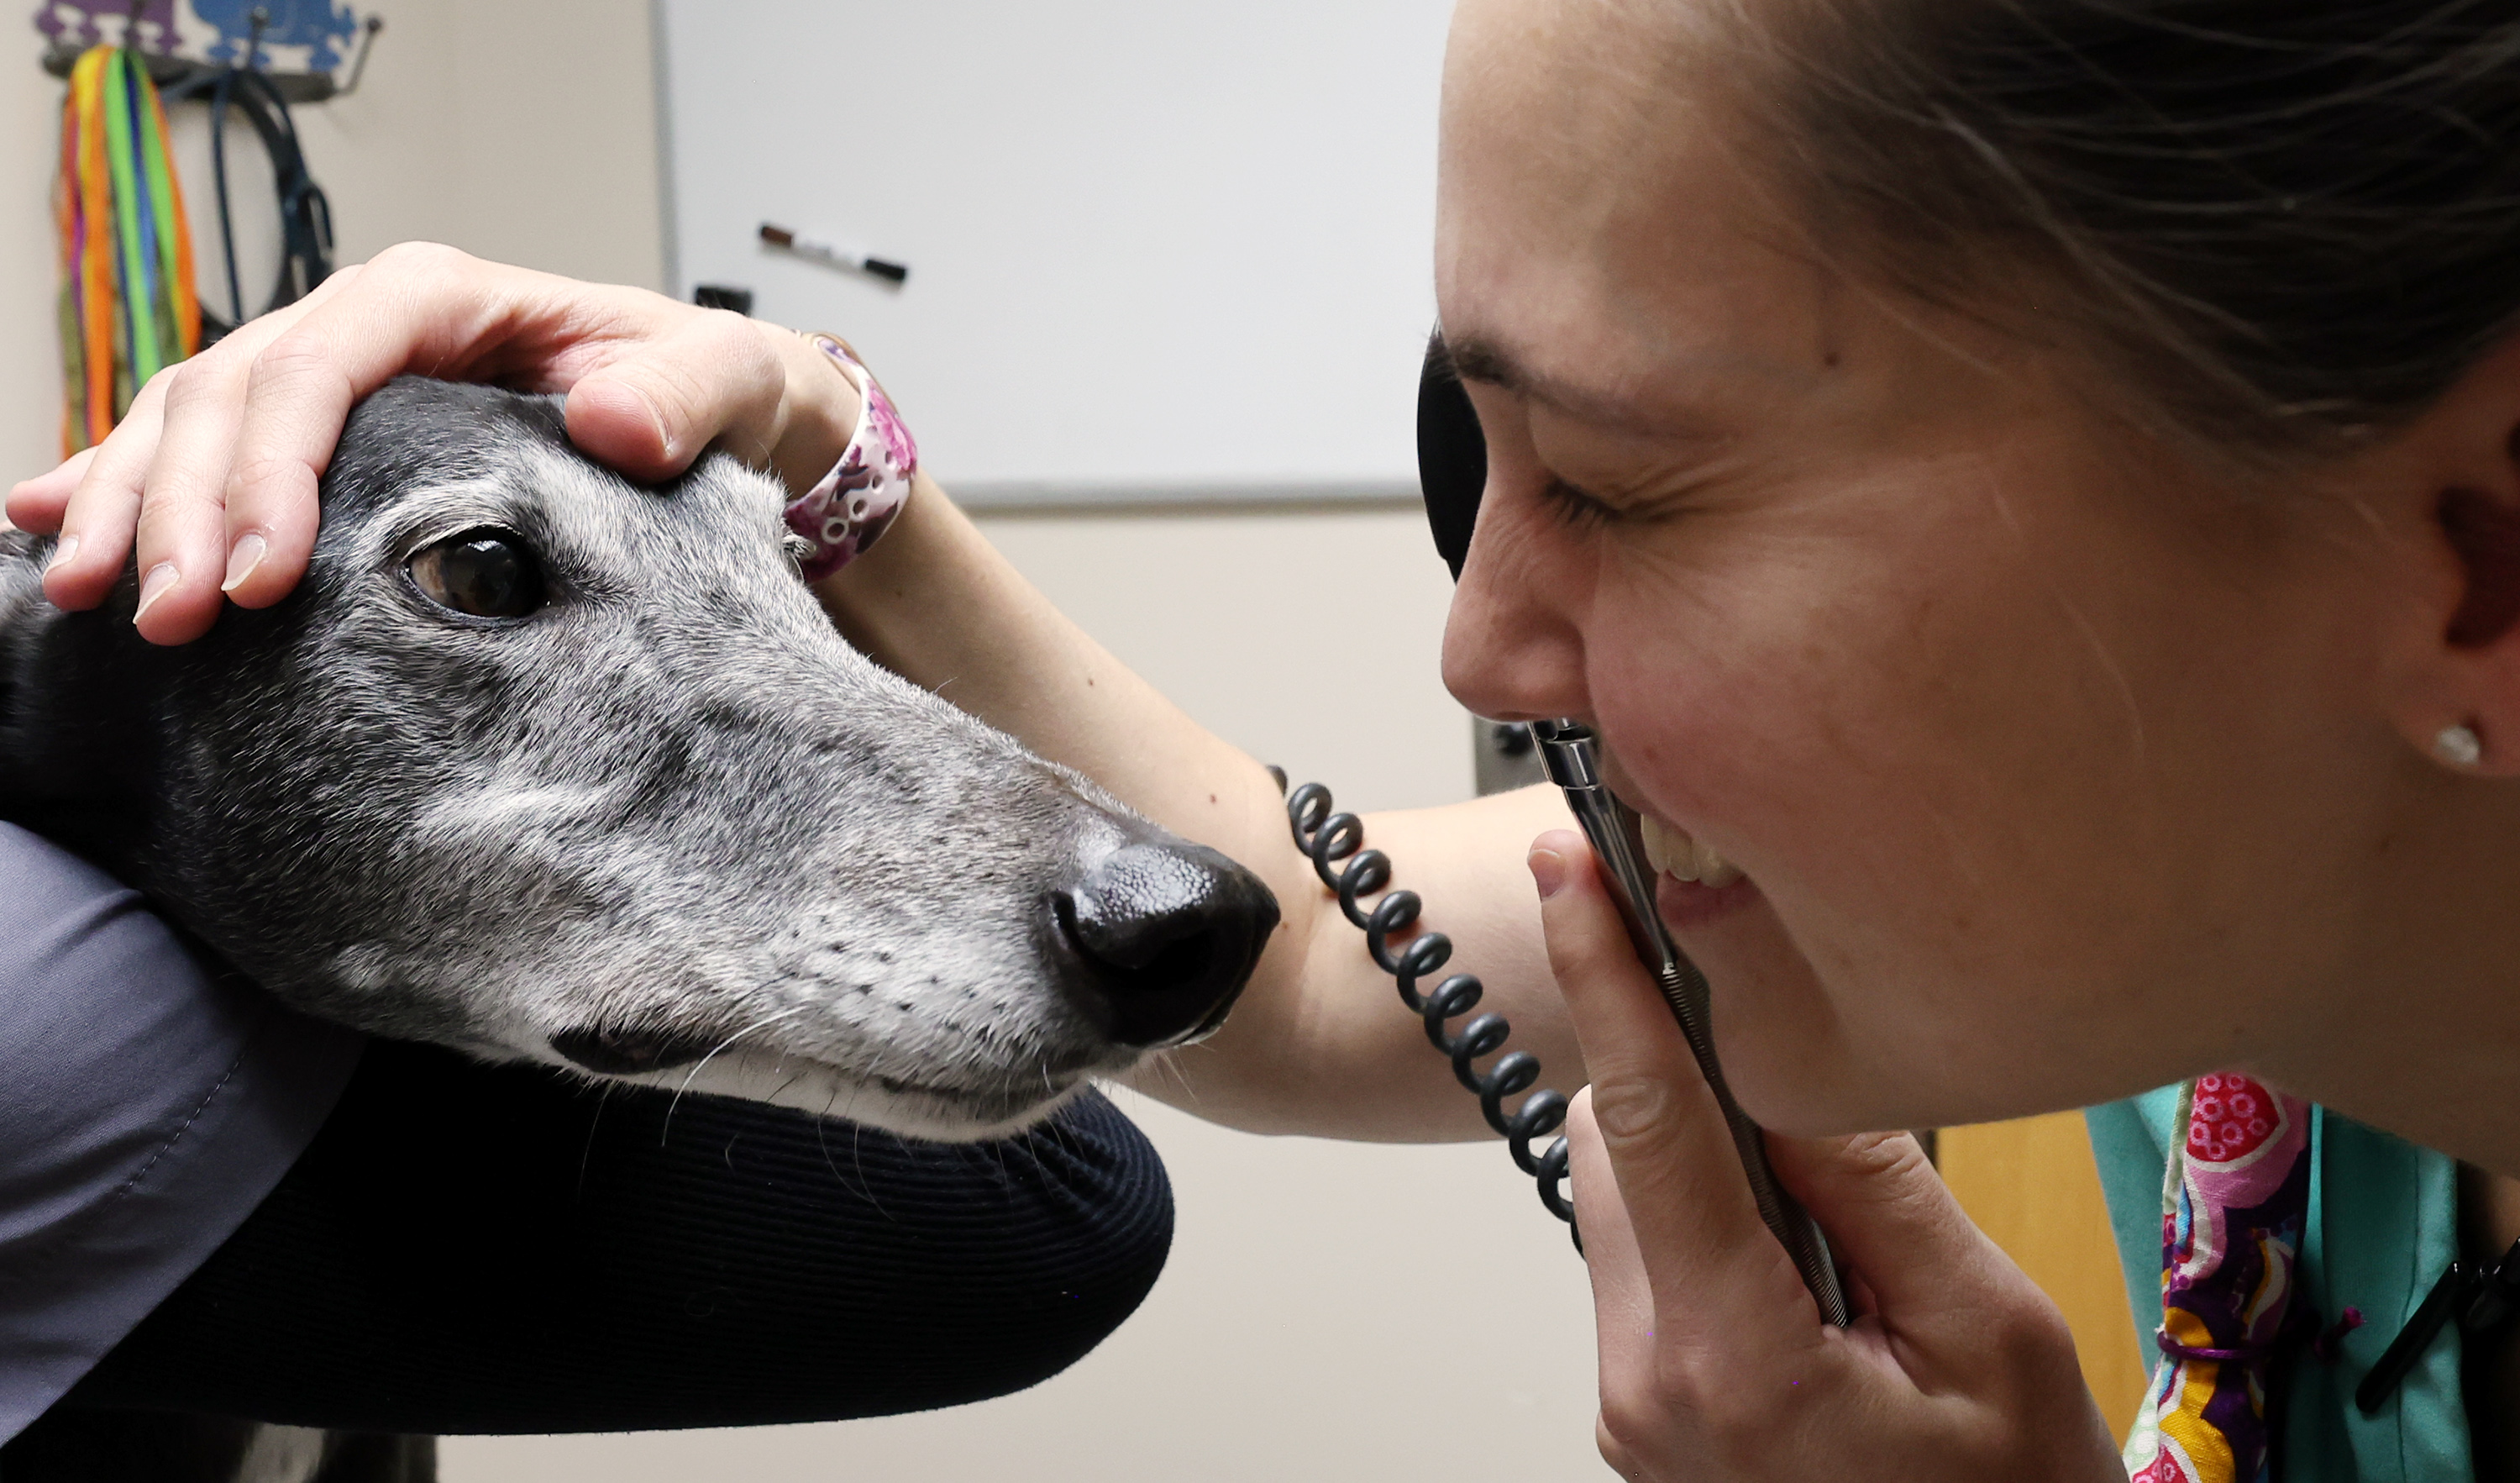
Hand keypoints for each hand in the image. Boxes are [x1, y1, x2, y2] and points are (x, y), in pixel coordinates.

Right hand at [5, 242, 861, 643]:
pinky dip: (118, 485)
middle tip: (166, 615)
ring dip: (128, 504)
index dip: (278, 461)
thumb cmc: (711, 388)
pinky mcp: (316, 438)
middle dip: (183, 504)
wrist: (715, 410)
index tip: (260, 572)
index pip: (326, 360)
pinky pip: (196, 450)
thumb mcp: (727, 376)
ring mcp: (330, 379)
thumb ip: (681, 393)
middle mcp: (368, 325)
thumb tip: (610, 421)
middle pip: (237, 393)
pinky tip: (52, 534)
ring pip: (191, 419)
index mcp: (445, 296)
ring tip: (88, 597)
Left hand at [1528, 830, 2121, 1479]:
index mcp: (1731, 1360)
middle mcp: (1646, 1383)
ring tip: (1839, 1246)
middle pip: (1613, 1149)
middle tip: (1818, 1124)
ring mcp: (1633, 1405)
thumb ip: (1880, 1188)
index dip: (1604, 981)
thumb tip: (1791, 1056)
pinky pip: (1646, 1262)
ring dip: (1705, 1167)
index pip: (1646, 1124)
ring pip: (1623, 1199)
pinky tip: (1811, 1280)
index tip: (1569, 876)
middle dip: (1690, 1091)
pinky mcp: (1641, 1410)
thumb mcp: (1990, 1336)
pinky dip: (1709, 1229)